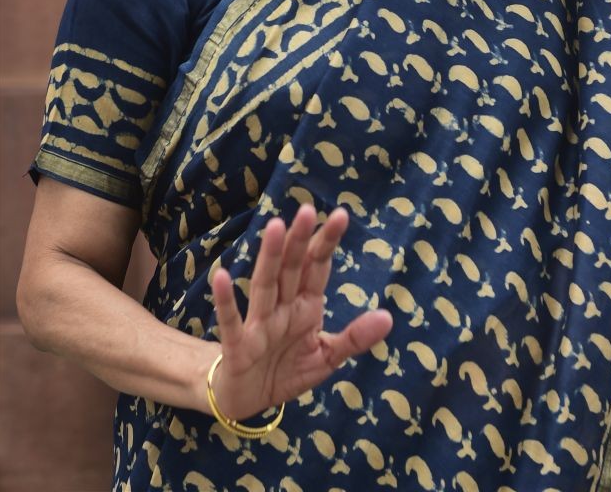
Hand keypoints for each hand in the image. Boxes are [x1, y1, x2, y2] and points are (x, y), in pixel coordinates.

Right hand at [208, 204, 392, 420]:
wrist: (247, 401)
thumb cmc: (286, 371)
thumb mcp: (327, 357)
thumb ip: (355, 338)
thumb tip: (389, 317)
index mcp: (306, 306)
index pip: (317, 267)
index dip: (327, 243)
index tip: (341, 215)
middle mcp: (282, 307)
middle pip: (292, 268)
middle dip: (300, 240)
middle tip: (308, 210)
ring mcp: (259, 324)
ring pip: (265, 284)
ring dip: (270, 257)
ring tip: (276, 227)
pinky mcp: (238, 346)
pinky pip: (232, 320)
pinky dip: (226, 300)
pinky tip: (222, 275)